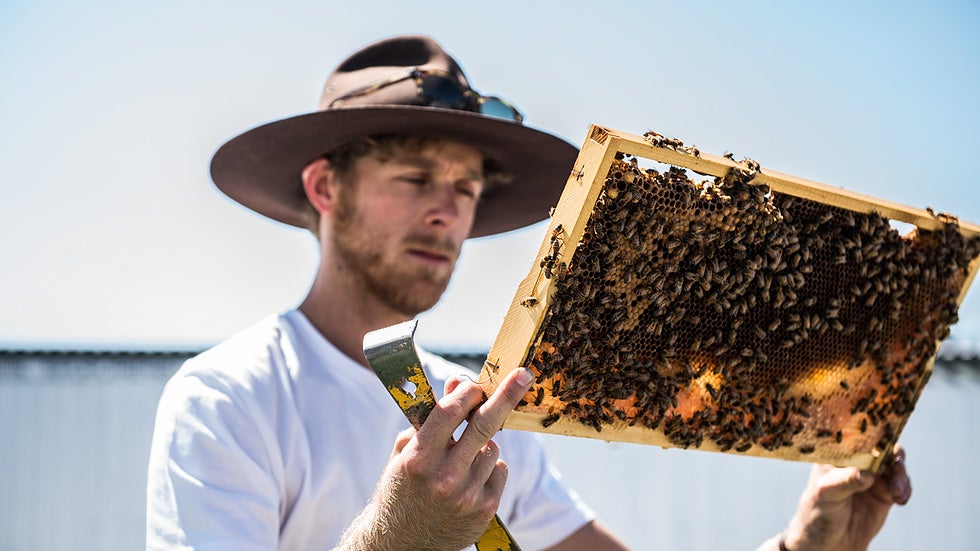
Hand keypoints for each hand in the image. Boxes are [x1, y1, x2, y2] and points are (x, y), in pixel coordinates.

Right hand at [336, 367, 533, 550]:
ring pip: (492, 447)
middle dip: (506, 395)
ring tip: (460, 459)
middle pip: (484, 424)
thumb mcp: (406, 452)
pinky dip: (489, 466)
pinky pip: (499, 469)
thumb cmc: (403, 488)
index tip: (474, 384)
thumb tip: (458, 384)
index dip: (466, 392)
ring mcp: (467, 495)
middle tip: (523, 375)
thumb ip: (432, 418)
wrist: (403, 543)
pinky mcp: (485, 509)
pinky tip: (470, 477)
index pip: (449, 411)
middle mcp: (444, 477)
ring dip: (483, 443)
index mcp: (418, 458)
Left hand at [780, 445, 910, 550]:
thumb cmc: (819, 513)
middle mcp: (854, 459)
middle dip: (891, 454)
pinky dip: (905, 488)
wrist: (829, 543)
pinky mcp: (884, 490)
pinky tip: (901, 500)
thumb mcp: (828, 493)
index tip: (883, 434)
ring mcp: (871, 474)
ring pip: (894, 462)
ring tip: (898, 493)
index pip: (853, 434)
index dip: (870, 430)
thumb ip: (847, 481)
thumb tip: (868, 472)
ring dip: (900, 473)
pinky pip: (902, 482)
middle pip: (879, 445)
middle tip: (896, 466)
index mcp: (834, 453)